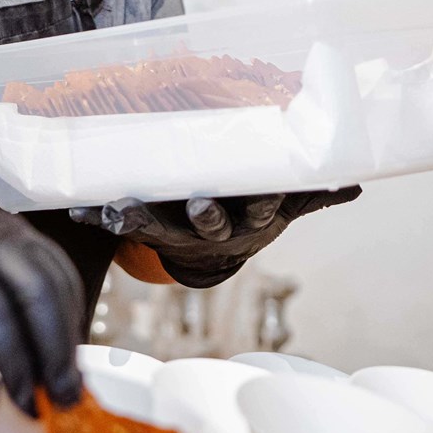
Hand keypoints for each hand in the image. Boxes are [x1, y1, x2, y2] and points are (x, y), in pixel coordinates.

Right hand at [0, 209, 84, 414]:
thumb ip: (21, 315)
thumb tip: (65, 373)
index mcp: (8, 235)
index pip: (57, 277)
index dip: (72, 330)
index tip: (74, 374)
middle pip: (34, 289)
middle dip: (54, 350)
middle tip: (60, 395)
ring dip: (17, 369)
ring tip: (24, 403)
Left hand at [69, 188, 361, 287]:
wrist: (216, 251)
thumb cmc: (250, 212)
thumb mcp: (281, 205)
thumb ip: (311, 192)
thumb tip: (357, 182)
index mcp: (247, 220)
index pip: (253, 211)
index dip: (250, 205)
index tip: (238, 196)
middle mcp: (212, 230)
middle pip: (203, 225)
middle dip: (194, 217)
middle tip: (186, 205)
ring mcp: (176, 233)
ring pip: (154, 227)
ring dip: (132, 220)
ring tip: (112, 212)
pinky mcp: (146, 229)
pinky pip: (119, 223)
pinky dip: (96, 217)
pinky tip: (75, 211)